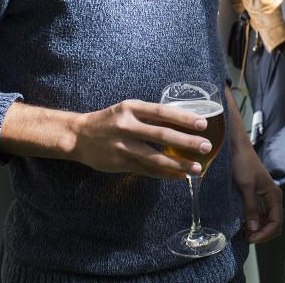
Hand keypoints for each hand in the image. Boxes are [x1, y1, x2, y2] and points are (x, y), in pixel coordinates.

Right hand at [69, 99, 212, 177]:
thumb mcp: (128, 110)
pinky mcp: (120, 163)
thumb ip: (150, 116)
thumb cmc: (110, 120)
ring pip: (155, 157)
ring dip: (178, 163)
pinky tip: (179, 176)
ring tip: (196, 168)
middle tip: (205, 146)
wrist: (78, 136)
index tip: (203, 124)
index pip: (162, 112)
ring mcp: (123, 147)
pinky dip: (164, 174)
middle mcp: (127, 126)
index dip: (183, 118)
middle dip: (186, 141)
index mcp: (131, 108)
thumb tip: (181, 123)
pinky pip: (147, 170)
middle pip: (162, 135)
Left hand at [231, 137, 282, 243]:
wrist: (237, 149)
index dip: (264, 234)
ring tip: (241, 232)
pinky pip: (258, 216)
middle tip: (245, 236)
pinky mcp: (256, 197)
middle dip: (261, 234)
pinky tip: (241, 224)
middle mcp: (272, 199)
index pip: (276, 224)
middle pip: (273, 225)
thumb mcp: (246, 186)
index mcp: (274, 196)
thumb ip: (251, 208)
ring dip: (256, 230)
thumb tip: (254, 229)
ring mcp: (265, 199)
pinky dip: (252, 223)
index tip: (250, 238)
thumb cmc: (243, 164)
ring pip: (265, 222)